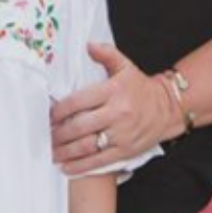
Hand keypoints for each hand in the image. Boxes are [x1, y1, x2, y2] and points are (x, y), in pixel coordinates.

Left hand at [49, 42, 178, 173]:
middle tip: (44, 134)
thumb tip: (89, 45)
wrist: (167, 108)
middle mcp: (117, 113)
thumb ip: (107, 54)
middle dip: (58, 132)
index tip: (48, 115)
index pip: (79, 101)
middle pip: (79, 126)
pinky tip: (66, 167)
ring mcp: (122, 134)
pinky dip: (81, 166)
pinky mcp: (125, 151)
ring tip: (50, 152)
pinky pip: (99, 161)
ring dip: (65, 151)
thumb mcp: (126, 67)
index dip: (59, 110)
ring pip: (87, 145)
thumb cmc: (141, 88)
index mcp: (113, 91)